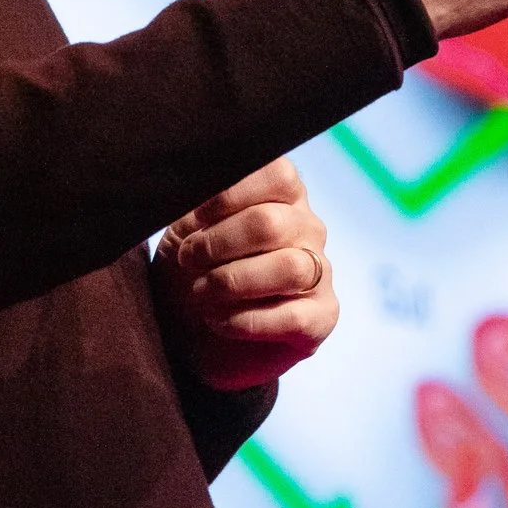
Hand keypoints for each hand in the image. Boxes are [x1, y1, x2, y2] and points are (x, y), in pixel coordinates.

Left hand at [152, 157, 336, 391]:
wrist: (192, 333)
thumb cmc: (193, 271)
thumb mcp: (185, 230)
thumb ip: (198, 205)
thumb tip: (200, 193)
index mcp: (282, 196)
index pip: (277, 174)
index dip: (230, 194)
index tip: (195, 217)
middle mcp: (307, 228)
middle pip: (272, 223)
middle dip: (219, 243)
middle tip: (189, 258)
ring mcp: (319, 272)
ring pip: (289, 267)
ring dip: (233, 281)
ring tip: (202, 292)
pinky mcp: (321, 317)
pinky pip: (295, 317)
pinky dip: (247, 321)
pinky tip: (219, 320)